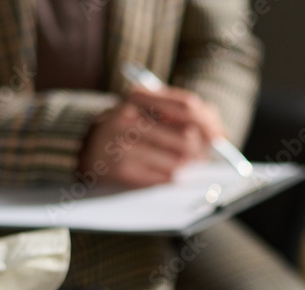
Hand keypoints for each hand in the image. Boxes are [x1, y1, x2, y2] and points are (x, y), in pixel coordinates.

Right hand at [78, 86, 226, 187]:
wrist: (85, 148)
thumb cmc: (127, 129)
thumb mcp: (147, 110)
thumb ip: (181, 113)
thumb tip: (220, 134)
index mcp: (138, 96)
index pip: (188, 106)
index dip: (209, 124)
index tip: (220, 138)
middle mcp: (129, 117)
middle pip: (188, 138)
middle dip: (199, 151)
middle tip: (199, 156)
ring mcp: (123, 144)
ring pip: (179, 162)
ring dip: (184, 166)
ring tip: (176, 163)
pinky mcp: (122, 170)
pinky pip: (163, 178)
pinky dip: (169, 177)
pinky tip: (160, 171)